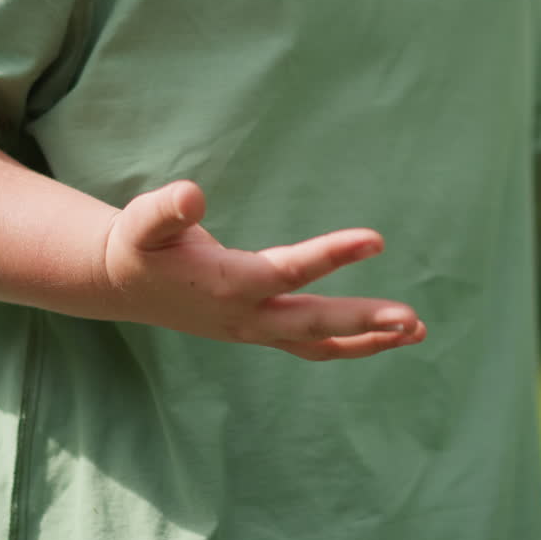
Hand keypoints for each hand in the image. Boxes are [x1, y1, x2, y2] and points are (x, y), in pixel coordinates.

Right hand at [101, 180, 425, 359]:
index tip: (376, 240)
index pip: (287, 272)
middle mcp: (246, 316)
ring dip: (368, 340)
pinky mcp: (263, 332)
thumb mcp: (140, 223)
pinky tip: (388, 336)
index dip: (331, 256)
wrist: (124, 285)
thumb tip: (192, 194)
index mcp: (224, 284)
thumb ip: (165, 209)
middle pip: (313, 324)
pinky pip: (314, 346)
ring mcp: (256, 330)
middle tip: (412, 318)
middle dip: (364, 322)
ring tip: (416, 331)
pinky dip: (352, 342)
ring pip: (320, 344)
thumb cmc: (139, 245)